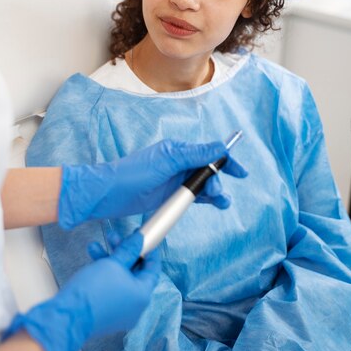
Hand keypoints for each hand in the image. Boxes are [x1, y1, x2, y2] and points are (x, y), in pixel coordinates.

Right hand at [4, 231, 158, 350]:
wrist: (68, 316)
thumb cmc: (93, 291)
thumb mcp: (113, 263)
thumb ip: (128, 250)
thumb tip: (140, 240)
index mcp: (142, 295)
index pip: (153, 269)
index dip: (149, 251)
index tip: (143, 238)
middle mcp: (135, 307)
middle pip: (134, 272)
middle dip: (122, 252)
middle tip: (114, 237)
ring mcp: (120, 312)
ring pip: (119, 279)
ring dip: (109, 260)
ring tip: (94, 246)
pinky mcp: (106, 314)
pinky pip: (110, 289)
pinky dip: (103, 274)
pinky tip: (91, 260)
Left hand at [59, 139, 246, 228]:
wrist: (110, 194)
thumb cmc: (134, 173)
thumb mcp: (167, 161)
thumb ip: (194, 154)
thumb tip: (219, 146)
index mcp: (177, 150)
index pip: (208, 152)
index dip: (225, 160)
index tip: (241, 172)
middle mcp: (178, 163)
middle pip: (207, 171)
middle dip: (217, 181)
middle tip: (216, 193)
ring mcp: (173, 180)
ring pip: (202, 185)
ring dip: (214, 192)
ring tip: (221, 203)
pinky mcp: (169, 195)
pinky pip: (192, 196)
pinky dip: (203, 200)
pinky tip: (211, 204)